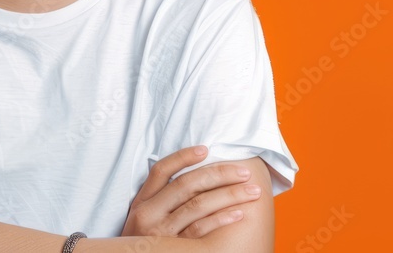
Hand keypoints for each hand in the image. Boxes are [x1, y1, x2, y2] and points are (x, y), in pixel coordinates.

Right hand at [121, 145, 262, 238]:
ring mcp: (161, 232)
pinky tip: (239, 213)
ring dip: (229, 196)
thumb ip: (159, 200)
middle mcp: (149, 214)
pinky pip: (201, 230)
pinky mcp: (174, 248)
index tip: (206, 149)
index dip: (183, 157)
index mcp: (141, 202)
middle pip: (186, 185)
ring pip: (198, 206)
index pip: (161, 171)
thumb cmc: (144, 243)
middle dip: (219, 175)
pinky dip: (222, 219)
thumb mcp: (142, 219)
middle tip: (244, 172)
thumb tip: (191, 175)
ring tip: (251, 191)